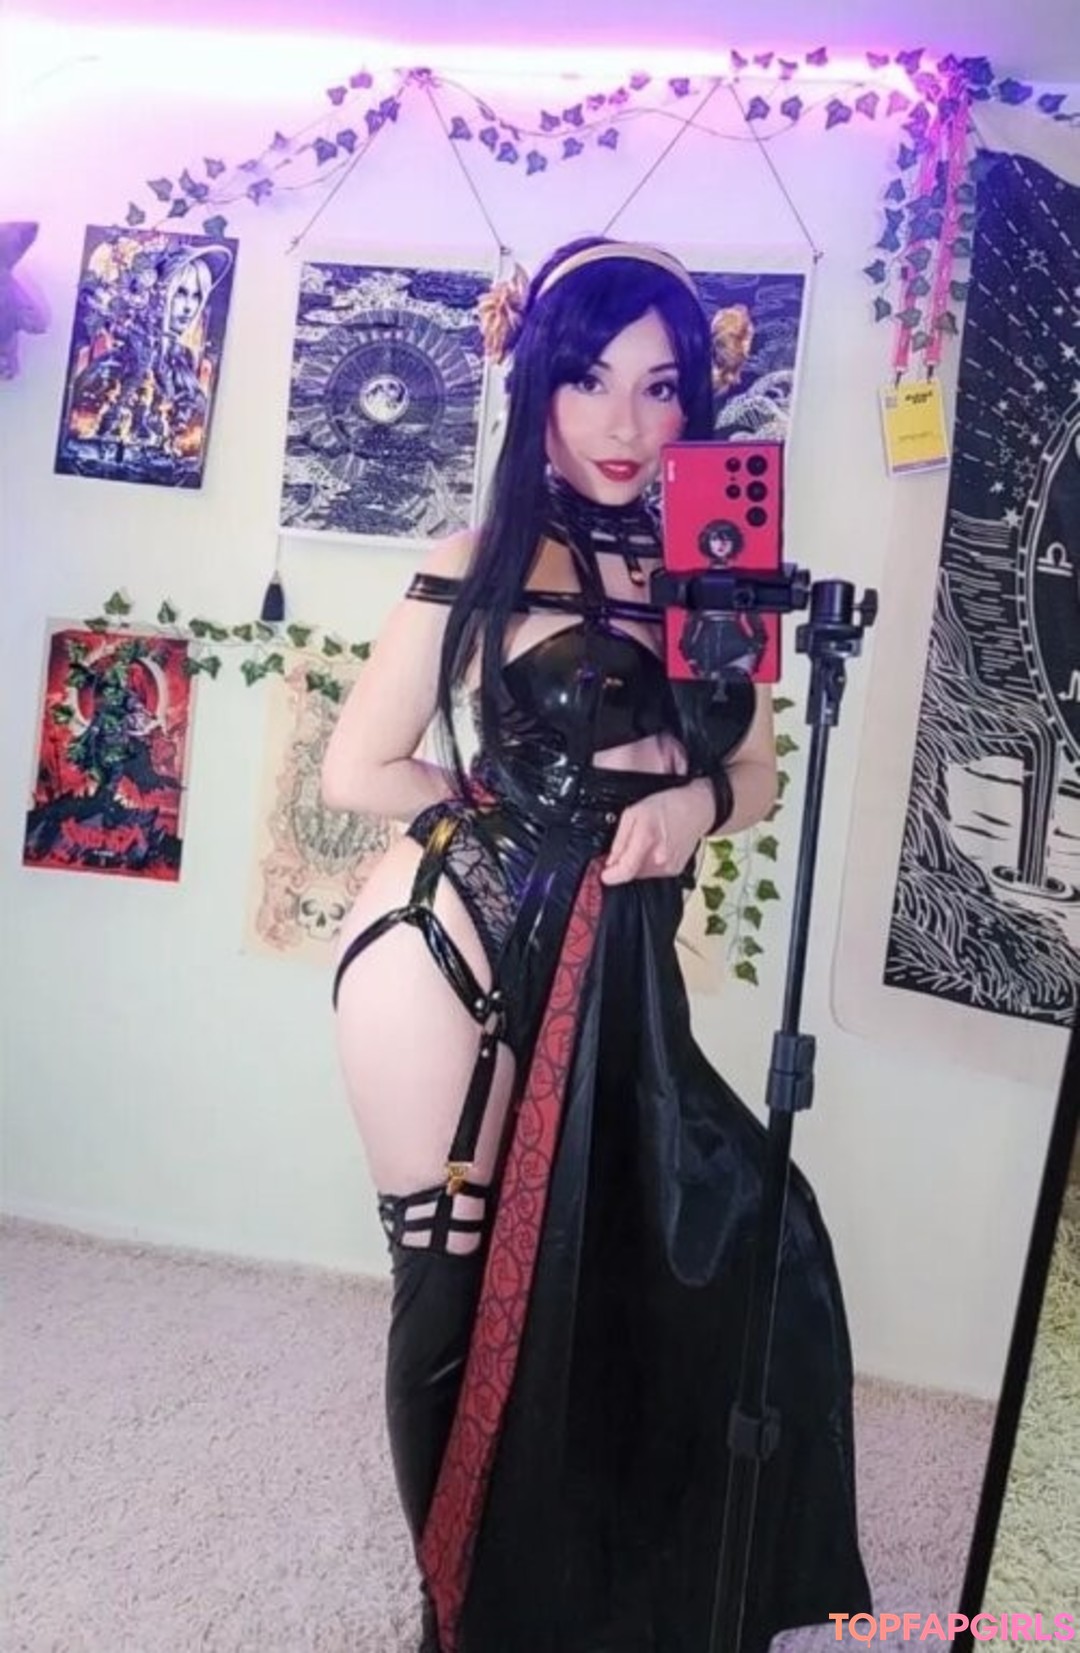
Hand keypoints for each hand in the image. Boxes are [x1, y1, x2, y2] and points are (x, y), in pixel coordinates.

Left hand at [600, 779, 714, 885]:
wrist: (697, 809)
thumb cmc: (667, 806)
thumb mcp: (634, 813)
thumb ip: (620, 840)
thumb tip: (609, 861)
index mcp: (647, 839)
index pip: (625, 871)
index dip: (610, 876)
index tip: (603, 874)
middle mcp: (660, 858)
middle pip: (631, 873)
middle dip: (623, 864)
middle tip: (627, 845)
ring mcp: (669, 866)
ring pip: (641, 874)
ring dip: (636, 863)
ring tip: (645, 842)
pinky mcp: (675, 870)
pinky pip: (653, 872)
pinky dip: (648, 863)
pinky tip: (655, 847)